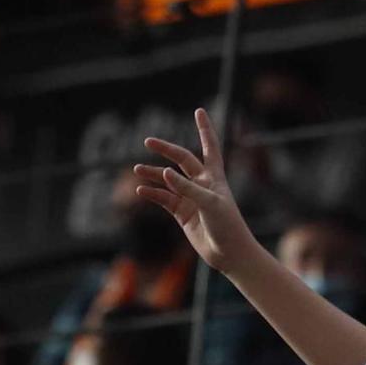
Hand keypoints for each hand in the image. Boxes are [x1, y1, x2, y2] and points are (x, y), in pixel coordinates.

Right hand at [133, 108, 256, 273]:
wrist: (229, 253)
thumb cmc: (227, 225)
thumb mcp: (209, 203)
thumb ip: (186, 187)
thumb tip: (164, 172)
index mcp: (214, 176)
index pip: (210, 146)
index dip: (205, 129)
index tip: (199, 111)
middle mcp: (202, 184)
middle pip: (182, 160)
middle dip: (166, 150)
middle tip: (148, 141)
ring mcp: (191, 198)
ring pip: (168, 181)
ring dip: (153, 174)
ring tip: (136, 169)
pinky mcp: (183, 214)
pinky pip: (164, 199)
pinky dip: (153, 194)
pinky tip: (141, 190)